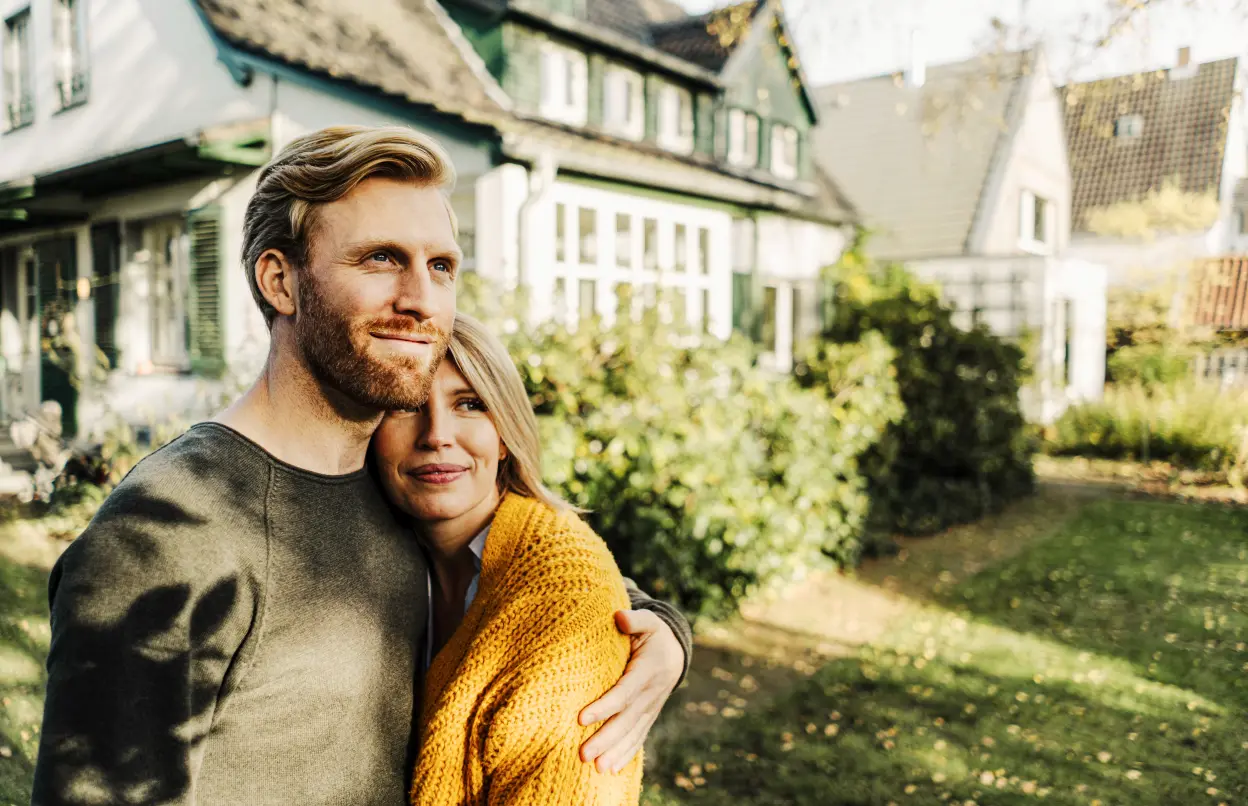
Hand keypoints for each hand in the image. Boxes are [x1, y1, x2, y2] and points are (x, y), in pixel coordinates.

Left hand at [578, 609, 683, 772]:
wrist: (676, 650)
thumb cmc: (653, 632)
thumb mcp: (648, 621)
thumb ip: (635, 619)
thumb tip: (619, 617)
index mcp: (650, 669)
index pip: (625, 692)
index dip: (605, 706)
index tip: (581, 718)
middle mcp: (653, 692)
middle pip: (627, 719)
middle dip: (605, 738)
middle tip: (583, 754)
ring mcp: (652, 706)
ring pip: (633, 732)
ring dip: (615, 752)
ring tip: (596, 768)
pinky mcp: (650, 715)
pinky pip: (639, 737)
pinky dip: (627, 754)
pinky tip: (611, 768)